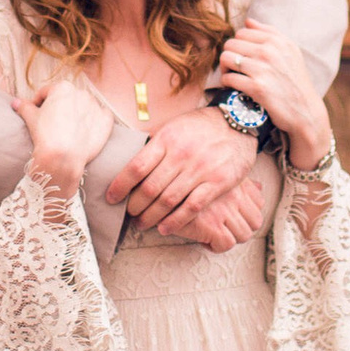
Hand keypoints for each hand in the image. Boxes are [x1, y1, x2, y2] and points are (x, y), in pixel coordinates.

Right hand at [12, 77, 108, 197]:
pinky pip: (100, 117)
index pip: (47, 92)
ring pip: (84, 107)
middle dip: (60, 108)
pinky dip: (94, 122)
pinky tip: (85, 132)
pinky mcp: (106, 121)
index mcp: (62, 88)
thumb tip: (15, 102)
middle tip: (53, 124)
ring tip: (69, 130)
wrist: (63, 157)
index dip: (39, 103)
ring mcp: (95, 106)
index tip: (37, 114)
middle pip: (67, 98)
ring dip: (77, 114)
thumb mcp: (31, 119)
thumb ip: (24, 106)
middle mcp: (81, 93)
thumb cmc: (46, 135)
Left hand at [107, 105, 260, 234]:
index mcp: (166, 139)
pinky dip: (175, 221)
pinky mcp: (217, 183)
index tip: (111, 197)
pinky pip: (192, 207)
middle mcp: (181, 155)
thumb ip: (154, 142)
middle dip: (134, 206)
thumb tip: (128, 155)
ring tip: (142, 223)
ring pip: (168, 200)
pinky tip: (165, 228)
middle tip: (128, 214)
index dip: (120, 185)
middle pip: (149, 188)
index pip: (136, 167)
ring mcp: (200, 170)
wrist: (238, 122)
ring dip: (151, 216)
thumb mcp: (175, 125)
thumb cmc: (201, 126)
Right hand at [154, 176, 265, 250]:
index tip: (235, 217)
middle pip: (255, 221)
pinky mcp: (210, 224)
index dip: (250, 212)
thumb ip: (236, 178)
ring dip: (230, 237)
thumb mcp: (214, 167)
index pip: (259, 202)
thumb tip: (258, 186)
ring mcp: (224, 209)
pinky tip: (201, 239)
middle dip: (243, 228)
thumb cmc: (186, 172)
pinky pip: (225, 244)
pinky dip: (215, 246)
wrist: (159, 177)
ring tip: (211, 235)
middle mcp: (233, 195)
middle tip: (224, 229)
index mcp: (235, 181)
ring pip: (243, 234)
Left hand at [218, 23, 331, 171]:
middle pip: (230, 44)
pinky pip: (228, 78)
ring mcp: (263, 69)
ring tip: (233, 77)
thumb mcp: (290, 52)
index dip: (238, 44)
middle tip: (234, 69)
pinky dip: (227, 84)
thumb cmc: (295, 81)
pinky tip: (234, 88)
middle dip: (229, 56)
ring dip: (225, 70)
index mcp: (277, 40)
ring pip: (226, 58)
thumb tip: (248, 21)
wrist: (305, 111)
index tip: (242, 57)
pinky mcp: (256, 87)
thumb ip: (270, 33)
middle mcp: (270, 51)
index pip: (242, 32)